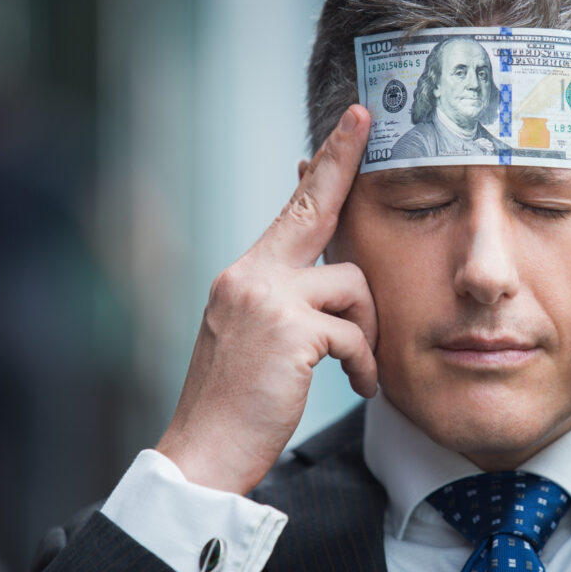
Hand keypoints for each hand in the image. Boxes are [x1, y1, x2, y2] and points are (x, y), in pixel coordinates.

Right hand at [156, 105, 376, 493]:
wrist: (204, 454)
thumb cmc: (239, 401)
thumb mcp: (255, 335)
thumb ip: (287, 297)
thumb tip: (331, 270)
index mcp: (244, 276)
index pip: (293, 210)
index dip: (323, 166)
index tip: (347, 125)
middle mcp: (250, 275)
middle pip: (313, 206)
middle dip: (342, 161)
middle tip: (365, 117)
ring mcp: (266, 300)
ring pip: (353, 283)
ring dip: (367, 328)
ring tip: (358, 366)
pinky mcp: (290, 331)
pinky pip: (355, 332)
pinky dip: (364, 362)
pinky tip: (359, 385)